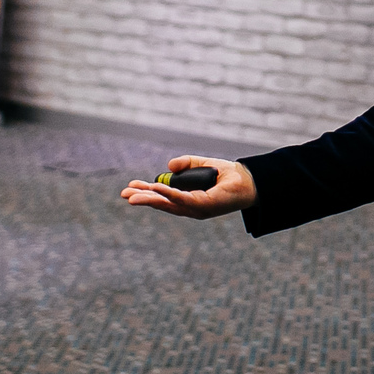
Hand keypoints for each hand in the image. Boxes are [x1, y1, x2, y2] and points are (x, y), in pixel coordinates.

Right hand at [121, 155, 256, 219]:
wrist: (250, 181)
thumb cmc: (229, 176)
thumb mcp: (203, 164)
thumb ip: (187, 164)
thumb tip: (169, 166)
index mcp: (188, 199)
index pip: (164, 198)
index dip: (146, 192)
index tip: (130, 186)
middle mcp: (190, 207)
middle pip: (162, 204)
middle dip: (142, 198)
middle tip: (124, 194)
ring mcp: (196, 209)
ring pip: (168, 204)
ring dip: (150, 199)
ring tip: (132, 196)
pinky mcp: (204, 206)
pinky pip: (183, 200)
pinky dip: (169, 195)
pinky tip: (157, 191)